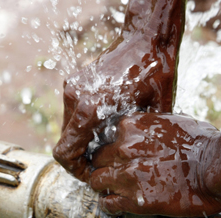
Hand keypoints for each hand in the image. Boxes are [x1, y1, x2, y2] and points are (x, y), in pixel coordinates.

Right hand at [53, 0, 184, 181]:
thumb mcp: (150, 116)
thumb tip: (120, 166)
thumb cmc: (155, 75)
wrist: (148, 39)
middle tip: (105, 163)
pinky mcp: (75, 82)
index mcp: (90, 108)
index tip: (92, 175)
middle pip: (66, 142)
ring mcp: (73, 87)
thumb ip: (128, 142)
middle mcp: (75, 97)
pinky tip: (107, 124)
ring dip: (84, 140)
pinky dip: (85, 124)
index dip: (76, 170)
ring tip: (109, 143)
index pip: (65, 152)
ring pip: (70, 128)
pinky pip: (75, 113)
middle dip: (82, 157)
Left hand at [89, 113, 220, 216]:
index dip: (111, 147)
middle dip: (105, 165)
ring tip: (113, 190)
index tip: (117, 154)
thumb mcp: (173, 121)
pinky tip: (117, 205)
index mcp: (132, 126)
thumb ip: (151, 126)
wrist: (217, 168)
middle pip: (98, 158)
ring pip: (96, 181)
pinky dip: (110, 205)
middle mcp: (123, 148)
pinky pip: (108, 204)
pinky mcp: (134, 200)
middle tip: (114, 173)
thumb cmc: (203, 143)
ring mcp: (126, 175)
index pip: (106, 136)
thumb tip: (147, 131)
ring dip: (103, 186)